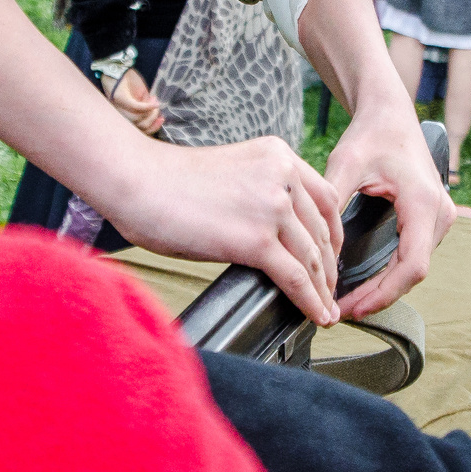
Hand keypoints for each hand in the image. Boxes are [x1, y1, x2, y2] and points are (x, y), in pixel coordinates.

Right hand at [92, 134, 346, 325]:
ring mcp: (273, 207)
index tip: (331, 255)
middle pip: (323, 230)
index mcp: (278, 156)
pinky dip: (310, 301)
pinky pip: (295, 277)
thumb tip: (274, 235)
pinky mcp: (256, 240)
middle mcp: (283, 177)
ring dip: (323, 289)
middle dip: (329, 266)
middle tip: (330, 289)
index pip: (326, 198)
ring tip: (326, 308)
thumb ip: (261, 193)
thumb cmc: (168, 181)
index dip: (333, 233)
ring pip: (312, 257)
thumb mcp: (232, 172)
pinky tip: (316, 315)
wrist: (136, 181)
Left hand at [107, 68, 164, 134]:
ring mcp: (120, 107)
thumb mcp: (139, 95)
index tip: (162, 119)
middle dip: (153, 119)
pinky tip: (155, 102)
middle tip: (157, 108)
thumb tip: (155, 112)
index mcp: (126, 115)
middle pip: (140, 127)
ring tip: (155, 101)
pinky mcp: (120, 98)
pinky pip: (135, 107)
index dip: (153, 128)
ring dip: (151, 112)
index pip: (139, 130)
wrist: (117, 66)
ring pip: (138, 119)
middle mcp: (121, 115)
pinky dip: (147, 107)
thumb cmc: (127, 80)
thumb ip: (145, 106)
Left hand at [322, 107, 454, 320]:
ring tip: (348, 302)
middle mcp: (439, 213)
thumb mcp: (345, 165)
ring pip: (414, 267)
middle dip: (379, 295)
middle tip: (342, 310)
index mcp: (423, 203)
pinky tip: (364, 283)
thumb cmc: (370, 134)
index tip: (352, 306)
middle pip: (413, 272)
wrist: (389, 113)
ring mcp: (439, 216)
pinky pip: (413, 255)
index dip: (382, 293)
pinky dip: (390, 273)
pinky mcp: (431, 217)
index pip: (411, 265)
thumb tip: (314, 246)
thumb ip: (331, 204)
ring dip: (384, 287)